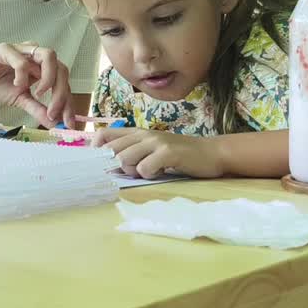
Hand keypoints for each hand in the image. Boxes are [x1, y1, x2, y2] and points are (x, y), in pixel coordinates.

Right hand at [0, 43, 73, 127]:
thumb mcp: (20, 100)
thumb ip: (37, 109)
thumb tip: (54, 123)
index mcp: (42, 67)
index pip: (64, 82)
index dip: (68, 102)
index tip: (68, 123)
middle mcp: (36, 55)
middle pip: (61, 68)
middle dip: (62, 93)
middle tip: (54, 112)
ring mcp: (23, 50)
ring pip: (49, 56)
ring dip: (48, 78)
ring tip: (39, 94)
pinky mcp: (7, 49)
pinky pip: (23, 61)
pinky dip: (23, 76)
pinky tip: (17, 85)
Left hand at [93, 127, 223, 178]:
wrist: (211, 153)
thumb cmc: (178, 155)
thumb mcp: (151, 149)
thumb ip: (132, 152)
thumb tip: (108, 166)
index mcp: (136, 132)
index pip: (103, 135)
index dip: (96, 150)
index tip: (105, 164)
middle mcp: (143, 134)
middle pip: (111, 151)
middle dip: (117, 166)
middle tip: (135, 171)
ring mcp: (155, 142)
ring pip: (124, 160)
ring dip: (134, 172)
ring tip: (149, 171)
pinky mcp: (168, 152)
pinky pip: (144, 168)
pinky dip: (149, 175)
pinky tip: (160, 172)